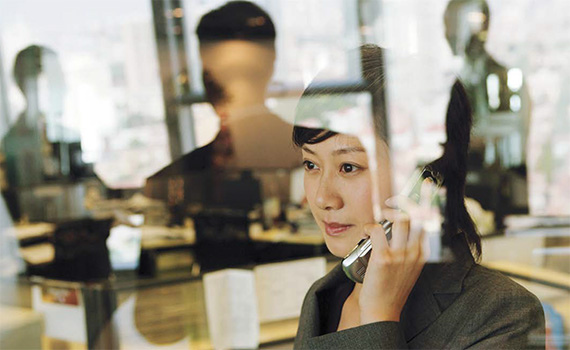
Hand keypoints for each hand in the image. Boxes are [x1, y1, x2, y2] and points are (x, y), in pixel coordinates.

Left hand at [358, 179, 436, 323]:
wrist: (382, 312)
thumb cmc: (391, 289)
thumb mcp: (408, 268)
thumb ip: (408, 249)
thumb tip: (400, 227)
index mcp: (423, 254)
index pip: (430, 221)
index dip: (428, 200)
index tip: (426, 186)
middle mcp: (415, 253)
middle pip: (416, 215)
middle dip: (407, 200)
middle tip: (394, 198)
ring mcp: (401, 255)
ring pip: (400, 219)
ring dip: (387, 213)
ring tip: (380, 217)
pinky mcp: (384, 258)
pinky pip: (376, 230)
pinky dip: (369, 226)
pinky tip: (366, 231)